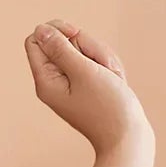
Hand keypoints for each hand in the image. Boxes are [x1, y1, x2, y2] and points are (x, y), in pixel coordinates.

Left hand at [24, 19, 150, 155]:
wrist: (128, 137)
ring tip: (111, 76)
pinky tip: (115, 79)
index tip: (75, 34)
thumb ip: (60, 48)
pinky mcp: (87, 83)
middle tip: (99, 66)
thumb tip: (40, 30)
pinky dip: (107, 65)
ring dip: (101, 56)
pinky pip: (95, 60)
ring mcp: (72, 82)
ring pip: (83, 48)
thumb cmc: (107, 107)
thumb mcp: (83, 71)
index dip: (55, 29)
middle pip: (63, 40)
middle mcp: (55, 80)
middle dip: (86, 45)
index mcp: (46, 80)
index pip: (37, 38)